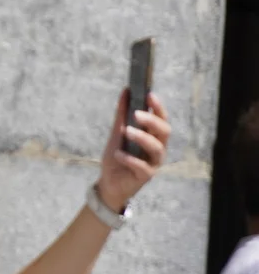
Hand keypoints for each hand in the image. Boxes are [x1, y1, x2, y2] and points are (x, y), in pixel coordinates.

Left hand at [95, 87, 170, 211]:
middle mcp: (157, 149)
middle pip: (164, 132)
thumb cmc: (117, 156)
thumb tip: (126, 91)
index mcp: (152, 137)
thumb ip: (122, 114)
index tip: (150, 95)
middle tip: (136, 114)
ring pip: (157, 149)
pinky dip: (130, 159)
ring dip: (142, 138)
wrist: (108, 182)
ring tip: (126, 131)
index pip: (161, 120)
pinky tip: (118, 154)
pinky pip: (143, 167)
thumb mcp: (117, 133)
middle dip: (152, 121)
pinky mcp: (146, 176)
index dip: (158, 108)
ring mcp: (153, 163)